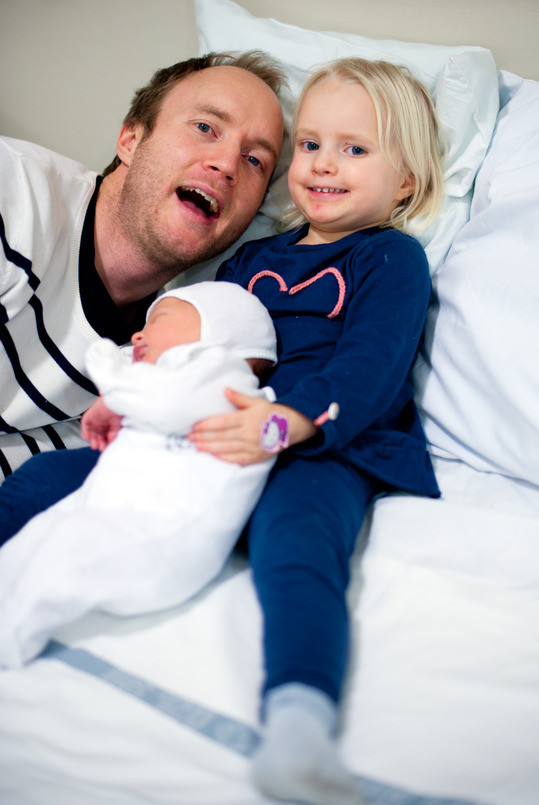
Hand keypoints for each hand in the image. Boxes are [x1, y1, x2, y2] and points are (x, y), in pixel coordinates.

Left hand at [81, 396, 122, 450]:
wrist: (115, 401)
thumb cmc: (119, 411)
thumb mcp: (117, 426)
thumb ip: (113, 435)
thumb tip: (110, 442)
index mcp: (109, 423)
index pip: (105, 435)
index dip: (104, 442)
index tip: (105, 448)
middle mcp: (101, 421)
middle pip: (98, 434)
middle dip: (98, 442)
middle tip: (100, 448)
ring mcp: (95, 418)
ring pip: (92, 431)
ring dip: (92, 439)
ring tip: (94, 446)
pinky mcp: (89, 415)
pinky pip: (85, 424)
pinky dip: (85, 431)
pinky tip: (87, 437)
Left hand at [188, 388, 318, 464]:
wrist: (291, 427)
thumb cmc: (271, 413)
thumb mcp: (257, 402)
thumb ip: (239, 398)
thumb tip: (225, 389)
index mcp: (248, 418)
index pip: (223, 422)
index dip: (207, 425)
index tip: (194, 426)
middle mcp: (249, 433)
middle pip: (222, 436)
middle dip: (204, 437)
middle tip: (189, 438)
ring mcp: (253, 446)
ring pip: (227, 448)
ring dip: (210, 448)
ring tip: (197, 447)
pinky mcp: (256, 456)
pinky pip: (238, 459)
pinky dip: (225, 458)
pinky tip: (214, 455)